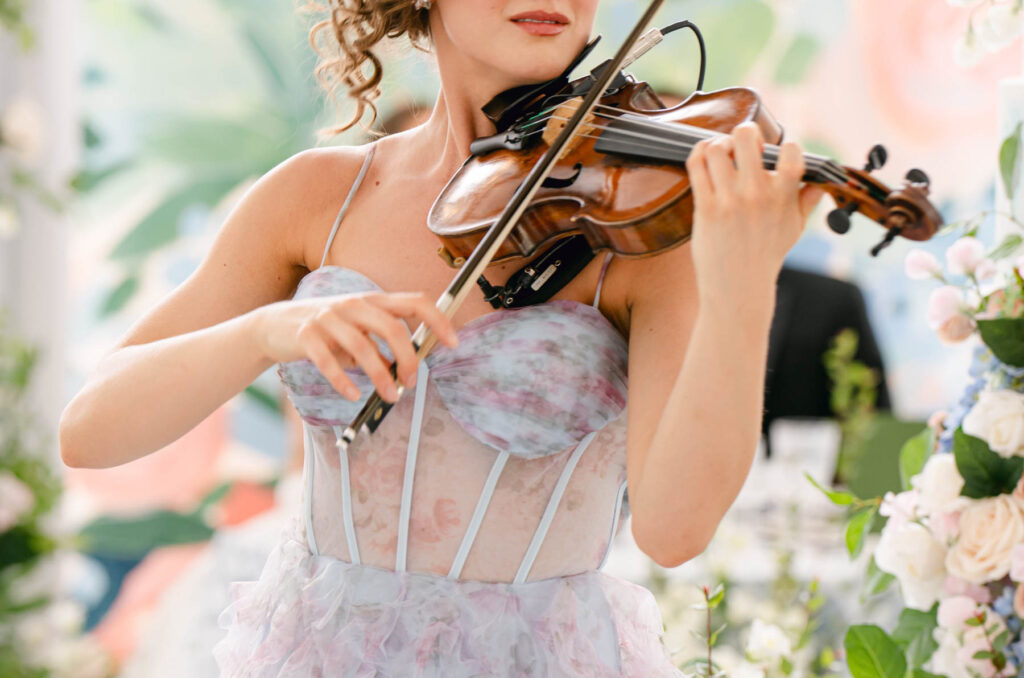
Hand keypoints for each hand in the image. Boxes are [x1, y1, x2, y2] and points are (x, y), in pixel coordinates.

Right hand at [256, 291, 458, 402]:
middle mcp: (353, 304)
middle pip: (392, 327)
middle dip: (407, 358)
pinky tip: (351, 394)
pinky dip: (343, 380)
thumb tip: (407, 367)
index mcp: (372, 300)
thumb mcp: (357, 331)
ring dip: (380, 376)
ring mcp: (327, 317)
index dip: (437, 320)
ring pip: (362, 347)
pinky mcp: (305, 335)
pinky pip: (328, 360)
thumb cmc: (325, 330)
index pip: (414, 301)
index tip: (452, 343)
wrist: (273, 326)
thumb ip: (381, 345)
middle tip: (410, 382)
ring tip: (390, 397)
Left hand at [684, 121, 824, 306]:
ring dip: (718, 144)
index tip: (775, 153)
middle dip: (745, 132)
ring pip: (717, 148)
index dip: (784, 145)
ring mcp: (729, 200)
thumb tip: (821, 184)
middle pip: (747, 136)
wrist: (738, 287)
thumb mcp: (794, 229)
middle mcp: (757, 194)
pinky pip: (697, 166)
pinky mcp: (706, 208)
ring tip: (721, 155)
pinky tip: (703, 156)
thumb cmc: (766, 256)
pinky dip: (698, 153)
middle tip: (743, 145)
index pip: (791, 151)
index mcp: (784, 196)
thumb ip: (807, 201)